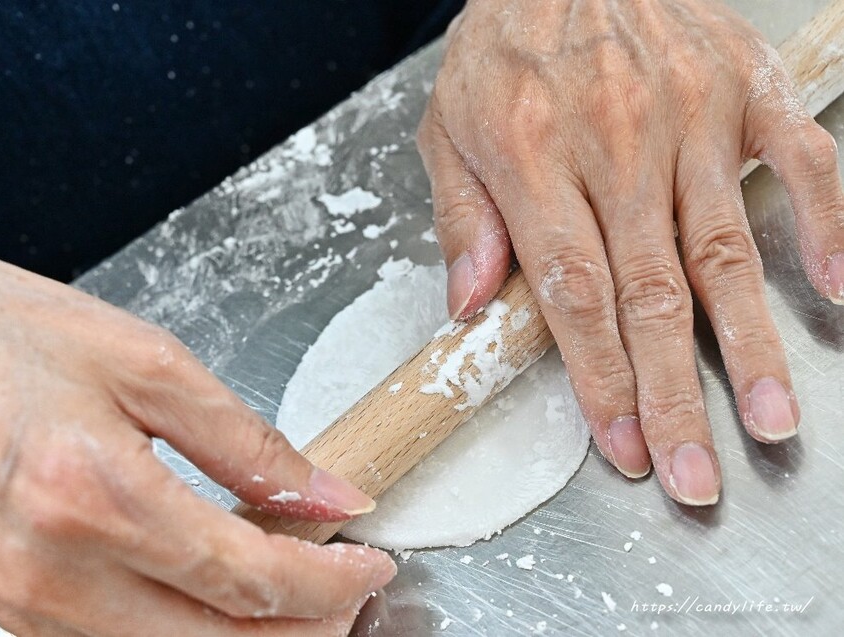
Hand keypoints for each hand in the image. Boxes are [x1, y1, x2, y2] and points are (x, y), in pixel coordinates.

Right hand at [0, 259, 394, 635]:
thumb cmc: (15, 339)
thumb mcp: (148, 365)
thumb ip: (247, 440)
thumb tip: (327, 494)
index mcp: (97, 496)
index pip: (250, 576)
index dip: (329, 582)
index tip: (371, 565)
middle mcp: (53, 573)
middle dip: (305, 630)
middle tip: (349, 592)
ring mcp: (24, 603)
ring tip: (301, 596)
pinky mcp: (12, 606)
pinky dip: (190, 631)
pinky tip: (223, 594)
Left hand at [418, 0, 843, 504]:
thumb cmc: (502, 42)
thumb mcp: (448, 125)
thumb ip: (463, 218)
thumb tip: (475, 308)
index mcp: (536, 156)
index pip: (576, 292)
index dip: (603, 379)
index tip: (623, 447)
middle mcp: (618, 142)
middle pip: (653, 292)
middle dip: (676, 393)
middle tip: (697, 475)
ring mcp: (690, 113)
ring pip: (724, 248)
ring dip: (751, 342)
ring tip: (772, 419)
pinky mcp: (742, 83)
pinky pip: (802, 156)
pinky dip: (826, 221)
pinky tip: (837, 285)